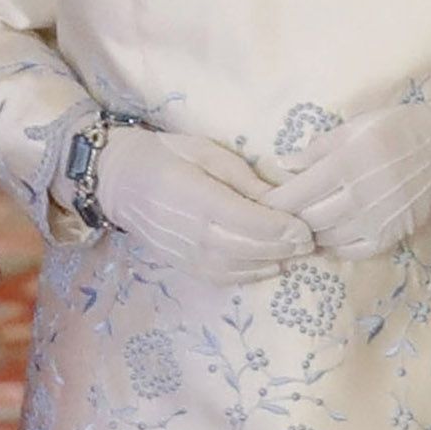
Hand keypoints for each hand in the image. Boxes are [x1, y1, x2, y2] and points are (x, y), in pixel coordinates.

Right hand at [97, 126, 313, 283]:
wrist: (119, 180)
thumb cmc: (167, 155)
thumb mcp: (207, 152)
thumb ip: (243, 178)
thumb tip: (280, 198)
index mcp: (197, 196)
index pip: (249, 221)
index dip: (281, 229)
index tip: (306, 228)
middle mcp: (191, 231)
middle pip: (248, 248)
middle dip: (283, 248)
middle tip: (310, 243)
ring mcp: (184, 252)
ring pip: (237, 267)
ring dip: (270, 264)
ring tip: (296, 255)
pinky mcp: (181, 263)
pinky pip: (220, 277)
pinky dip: (248, 276)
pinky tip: (269, 266)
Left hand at [271, 84, 430, 260]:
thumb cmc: (400, 129)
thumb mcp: (356, 126)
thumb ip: (317, 148)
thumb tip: (281, 164)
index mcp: (346, 163)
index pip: (294, 194)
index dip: (270, 203)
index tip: (256, 203)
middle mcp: (359, 195)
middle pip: (305, 221)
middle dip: (283, 222)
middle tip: (268, 220)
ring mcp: (376, 219)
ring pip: (324, 238)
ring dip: (305, 235)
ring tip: (292, 228)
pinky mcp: (390, 235)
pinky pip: (350, 251)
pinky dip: (331, 247)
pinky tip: (322, 237)